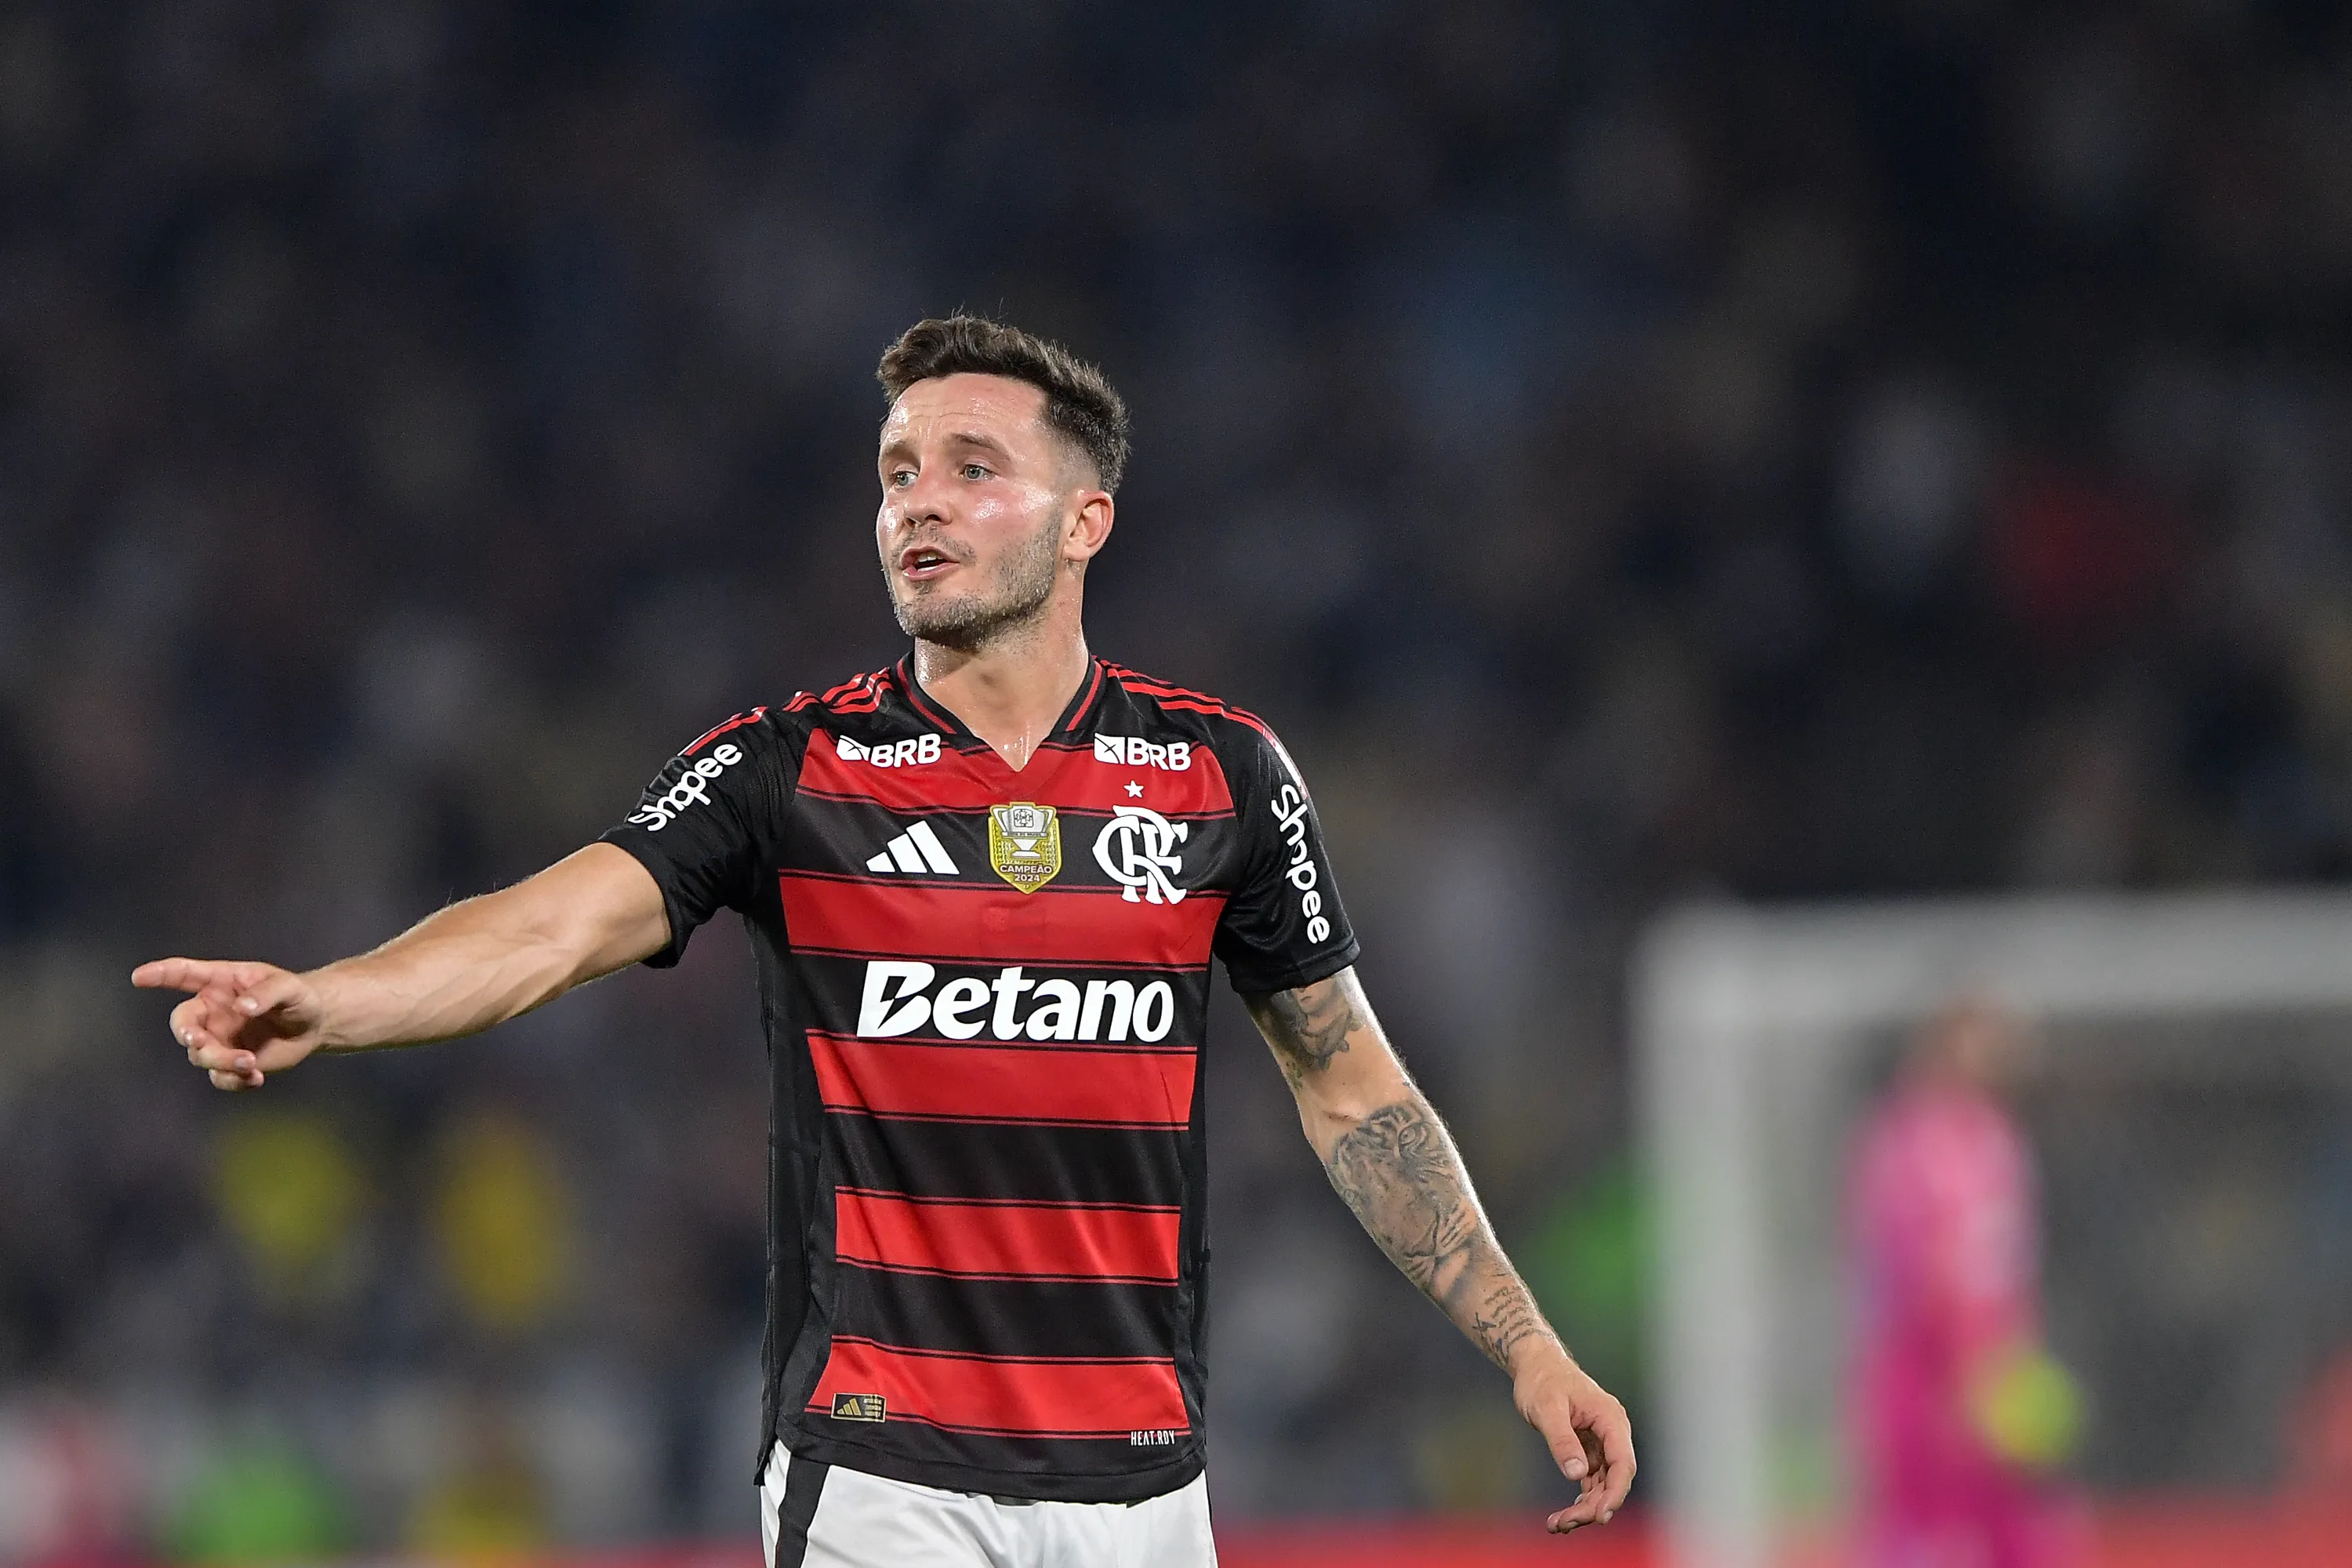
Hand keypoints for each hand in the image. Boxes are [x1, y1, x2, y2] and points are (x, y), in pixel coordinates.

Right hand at [132, 958, 327, 1090]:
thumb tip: (242, 1007)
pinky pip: (220, 1077)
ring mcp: (218, 1038)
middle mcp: (212, 1012)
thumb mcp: (289, 988)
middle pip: (183, 1024)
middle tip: (199, 1042)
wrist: (314, 1024)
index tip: (139, 976)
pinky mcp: (230, 1063)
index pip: (184, 975)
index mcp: (220, 983)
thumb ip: (267, 993)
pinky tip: (257, 1078)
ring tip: (251, 1062)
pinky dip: (235, 1080)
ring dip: (221, 1061)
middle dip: (186, 1034)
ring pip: (201, 1055)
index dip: (160, 974)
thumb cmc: (298, 996)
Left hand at [1515, 1349, 1635, 1533]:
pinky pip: (1590, 1482)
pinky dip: (1579, 1500)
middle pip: (1613, 1480)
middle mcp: (1612, 1433)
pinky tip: (1562, 1516)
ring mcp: (1602, 1443)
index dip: (1615, 1493)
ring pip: (1602, 1486)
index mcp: (1610, 1419)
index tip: (1599, 1517)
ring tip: (1556, 1525)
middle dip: (1593, 1507)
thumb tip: (1577, 1473)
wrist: (1535, 1365)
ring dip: (1584, 1509)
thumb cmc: (1542, 1380)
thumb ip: (1562, 1440)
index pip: (1623, 1463)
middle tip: (1563, 1523)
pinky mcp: (1589, 1450)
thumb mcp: (1547, 1408)